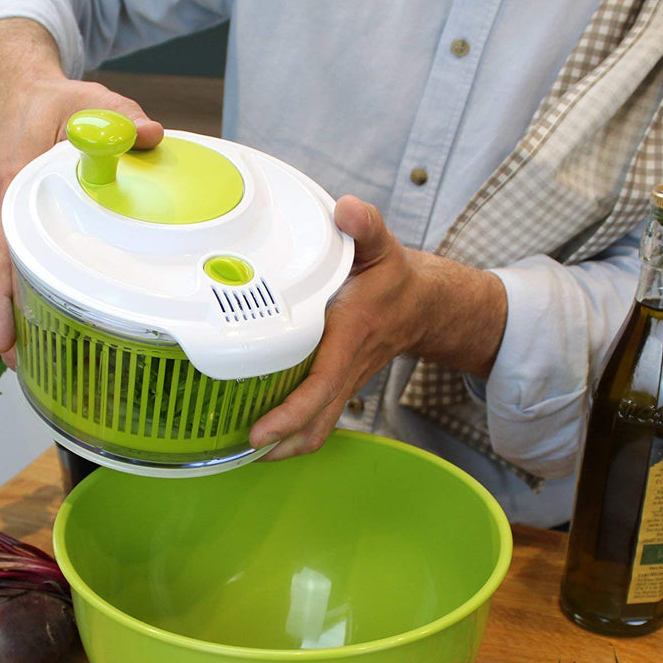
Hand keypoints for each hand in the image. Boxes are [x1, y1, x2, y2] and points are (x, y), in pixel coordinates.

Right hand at [0, 18, 161, 367]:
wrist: (19, 94)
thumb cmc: (51, 102)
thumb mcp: (88, 100)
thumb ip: (122, 118)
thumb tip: (151, 136)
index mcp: (13, 183)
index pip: (2, 248)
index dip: (3, 294)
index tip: (6, 334)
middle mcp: (1, 208)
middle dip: (6, 322)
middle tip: (22, 364)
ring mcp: (2, 219)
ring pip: (4, 274)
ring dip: (15, 313)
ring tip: (32, 360)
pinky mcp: (11, 226)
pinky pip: (13, 265)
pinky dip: (22, 294)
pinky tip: (41, 324)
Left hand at [249, 196, 508, 459]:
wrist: (423, 306)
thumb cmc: (395, 278)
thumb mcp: (382, 246)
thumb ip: (366, 225)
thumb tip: (346, 210)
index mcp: (350, 338)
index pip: (320, 386)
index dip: (289, 414)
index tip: (259, 432)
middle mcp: (346, 369)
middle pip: (315, 424)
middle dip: (279, 445)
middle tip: (240, 451)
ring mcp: (343, 383)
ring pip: (317, 429)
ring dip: (284, 447)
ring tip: (244, 451)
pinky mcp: (338, 385)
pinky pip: (317, 419)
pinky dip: (290, 433)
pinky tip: (261, 432)